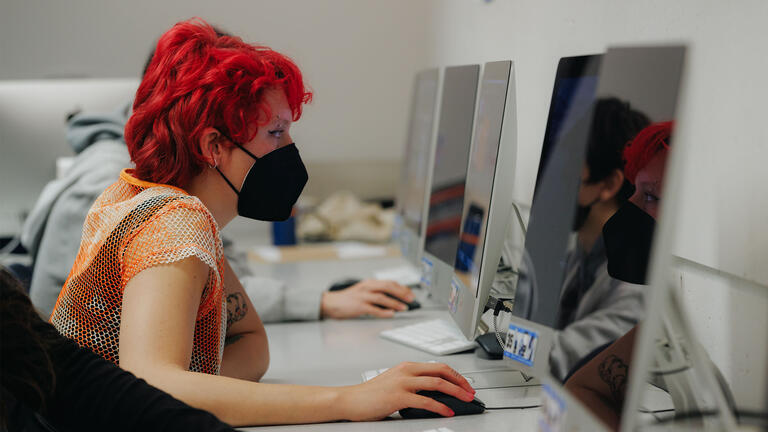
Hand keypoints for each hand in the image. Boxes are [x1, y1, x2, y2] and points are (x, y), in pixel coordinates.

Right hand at [321, 280, 414, 318]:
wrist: (331, 303)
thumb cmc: (348, 298)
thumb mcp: (363, 291)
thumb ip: (376, 292)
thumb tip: (393, 298)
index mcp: (369, 283)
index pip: (389, 282)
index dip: (402, 287)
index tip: (410, 293)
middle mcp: (367, 287)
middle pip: (388, 287)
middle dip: (401, 293)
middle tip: (411, 299)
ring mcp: (363, 297)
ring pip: (382, 298)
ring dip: (395, 303)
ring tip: (404, 307)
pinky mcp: (359, 307)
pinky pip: (374, 309)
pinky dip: (384, 312)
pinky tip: (391, 314)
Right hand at [338, 362, 474, 420]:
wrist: (351, 400)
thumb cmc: (371, 394)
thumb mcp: (395, 382)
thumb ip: (413, 384)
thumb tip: (436, 393)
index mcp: (407, 366)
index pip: (438, 366)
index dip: (455, 374)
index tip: (465, 384)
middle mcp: (406, 371)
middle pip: (441, 371)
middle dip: (460, 381)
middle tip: (470, 391)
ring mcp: (402, 383)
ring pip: (437, 383)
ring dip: (455, 391)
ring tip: (465, 400)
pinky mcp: (398, 397)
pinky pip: (425, 401)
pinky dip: (439, 406)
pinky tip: (446, 411)